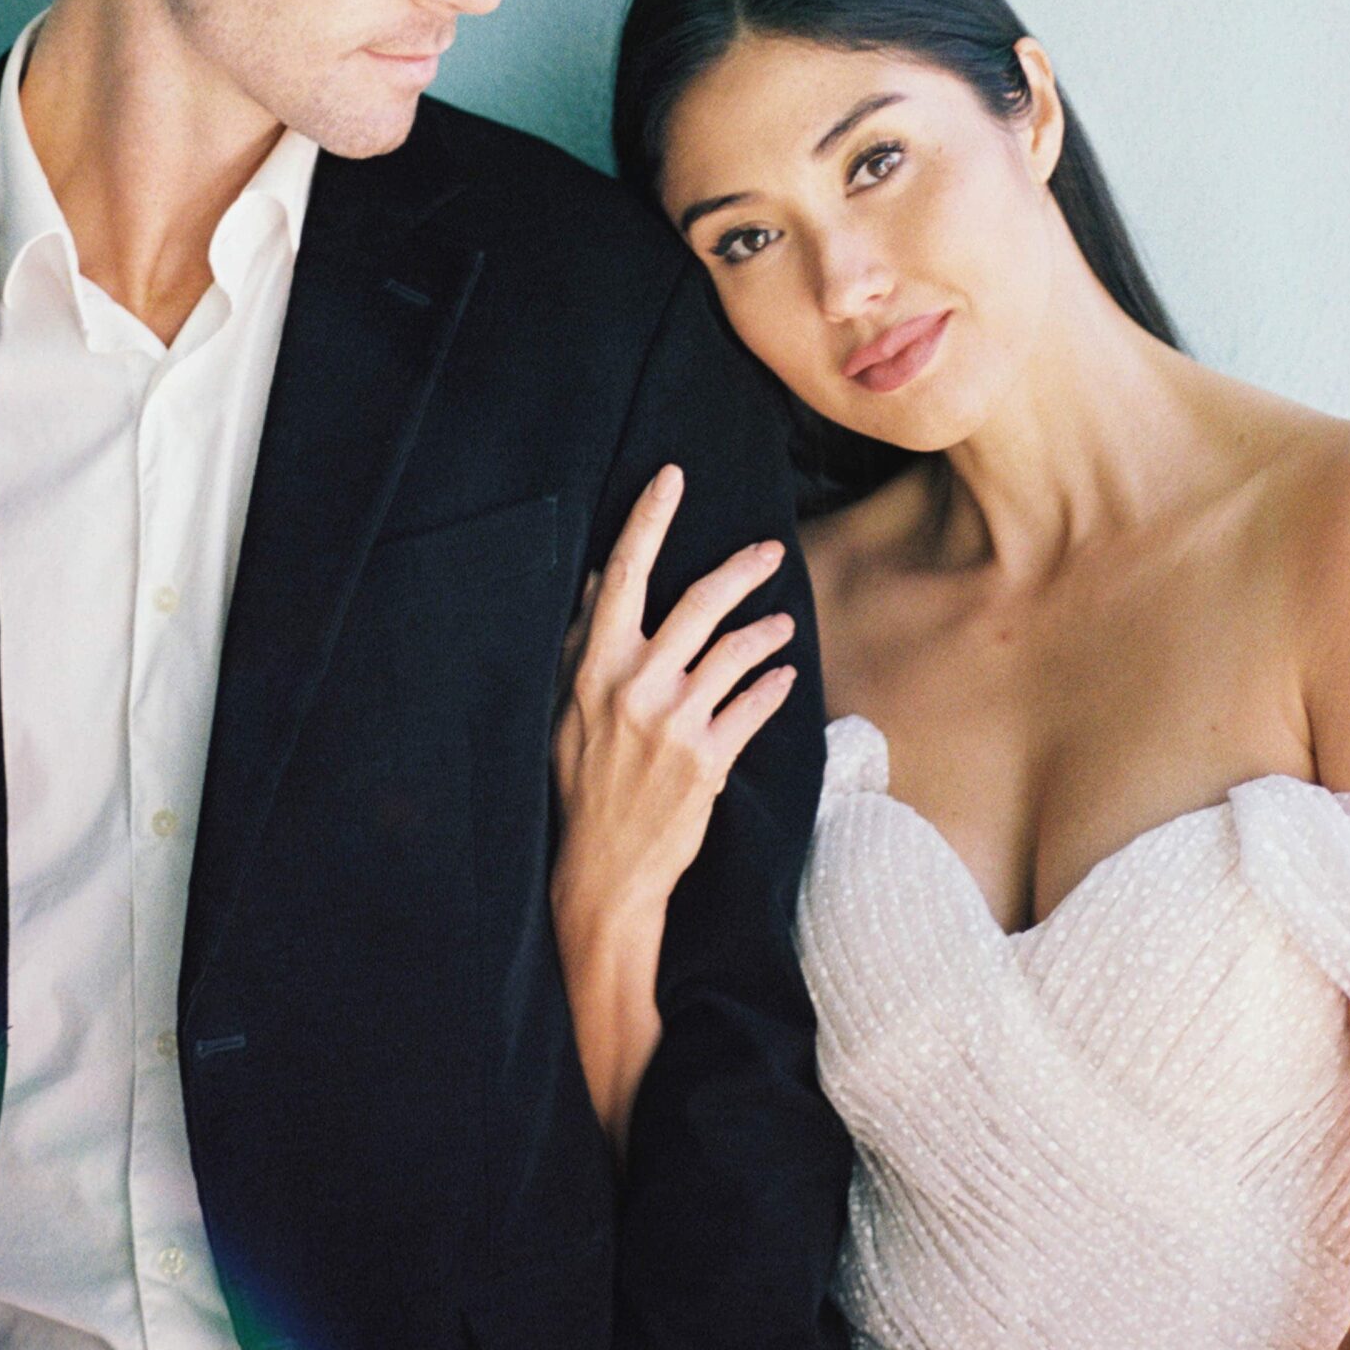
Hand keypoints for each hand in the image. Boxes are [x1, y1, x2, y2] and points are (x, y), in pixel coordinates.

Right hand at [552, 465, 798, 934]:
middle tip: (770, 549)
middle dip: (741, 568)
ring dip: (766, 631)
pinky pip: (753, 706)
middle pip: (698, 603)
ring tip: (782, 623)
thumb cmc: (581, 786)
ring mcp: (674, 723)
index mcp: (594, 667)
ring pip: (736, 651)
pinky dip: (772, 687)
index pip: (623, 576)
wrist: (603, 871)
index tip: (671, 477)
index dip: (648, 521)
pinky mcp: (709, 759)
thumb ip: (585, 644)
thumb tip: (598, 580)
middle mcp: (634, 687)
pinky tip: (782, 677)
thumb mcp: (567, 710)